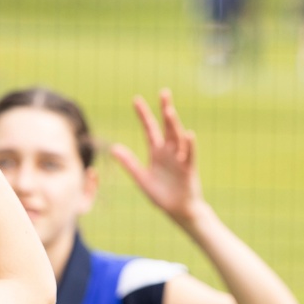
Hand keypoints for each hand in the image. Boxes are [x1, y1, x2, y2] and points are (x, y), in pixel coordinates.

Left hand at [111, 90, 203, 226]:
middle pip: (167, 127)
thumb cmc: (161, 195)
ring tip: (169, 110)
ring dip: (174, 124)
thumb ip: (129, 164)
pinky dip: (190, 145)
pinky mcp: (189, 169)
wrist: (178, 210)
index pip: (149, 129)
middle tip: (164, 92)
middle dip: (165, 110)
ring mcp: (180, 158)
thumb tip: (113, 148)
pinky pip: (190, 155)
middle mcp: (169, 151)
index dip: (143, 115)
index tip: (136, 99)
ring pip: (177, 137)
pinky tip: (189, 134)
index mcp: (157, 152)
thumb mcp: (142, 179)